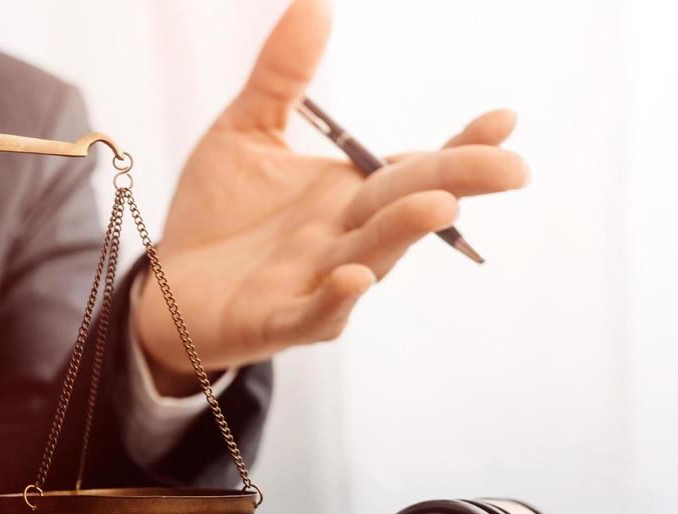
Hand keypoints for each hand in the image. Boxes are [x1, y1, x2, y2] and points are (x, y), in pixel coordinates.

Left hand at [134, 0, 528, 393]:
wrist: (167, 288)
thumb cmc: (219, 213)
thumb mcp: (247, 129)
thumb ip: (283, 74)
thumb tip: (317, 2)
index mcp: (352, 192)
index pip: (417, 165)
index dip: (461, 145)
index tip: (504, 120)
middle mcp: (348, 235)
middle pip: (410, 204)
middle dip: (460, 183)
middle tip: (510, 168)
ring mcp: (320, 280)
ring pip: (373, 254)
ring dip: (405, 231)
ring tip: (440, 205)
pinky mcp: (279, 318)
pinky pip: (314, 311)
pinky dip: (338, 297)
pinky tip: (353, 275)